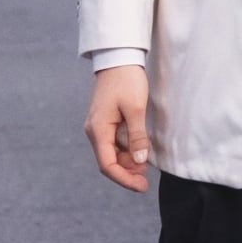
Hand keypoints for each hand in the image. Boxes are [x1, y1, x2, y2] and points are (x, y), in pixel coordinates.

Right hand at [84, 64, 149, 191]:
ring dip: (127, 161)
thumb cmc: (126, 79)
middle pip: (108, 160)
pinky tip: (139, 149)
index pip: (107, 165)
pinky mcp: (105, 119)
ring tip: (145, 165)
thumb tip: (139, 161)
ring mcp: (99, 125)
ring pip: (111, 152)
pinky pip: (114, 141)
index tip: (141, 186)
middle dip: (127, 171)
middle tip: (146, 178)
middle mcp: (95, 130)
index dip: (124, 179)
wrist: (119, 56)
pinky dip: (126, 149)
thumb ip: (137, 136)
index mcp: (98, 129)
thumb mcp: (135, 108)